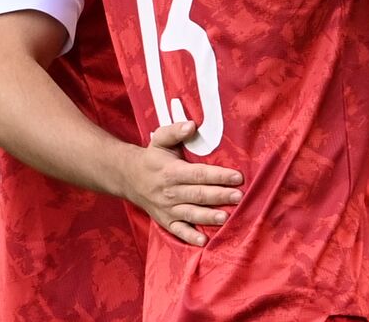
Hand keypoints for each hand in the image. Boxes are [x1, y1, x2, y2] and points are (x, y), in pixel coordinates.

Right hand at [120, 121, 244, 245]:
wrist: (129, 178)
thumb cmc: (152, 157)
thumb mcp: (160, 139)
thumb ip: (175, 131)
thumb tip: (192, 125)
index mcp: (172, 171)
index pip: (199, 174)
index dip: (218, 176)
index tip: (238, 176)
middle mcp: (170, 192)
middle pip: (198, 194)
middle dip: (220, 196)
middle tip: (239, 197)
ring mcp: (167, 209)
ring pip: (191, 214)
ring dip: (208, 217)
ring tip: (226, 218)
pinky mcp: (165, 221)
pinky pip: (178, 231)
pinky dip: (190, 237)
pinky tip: (204, 241)